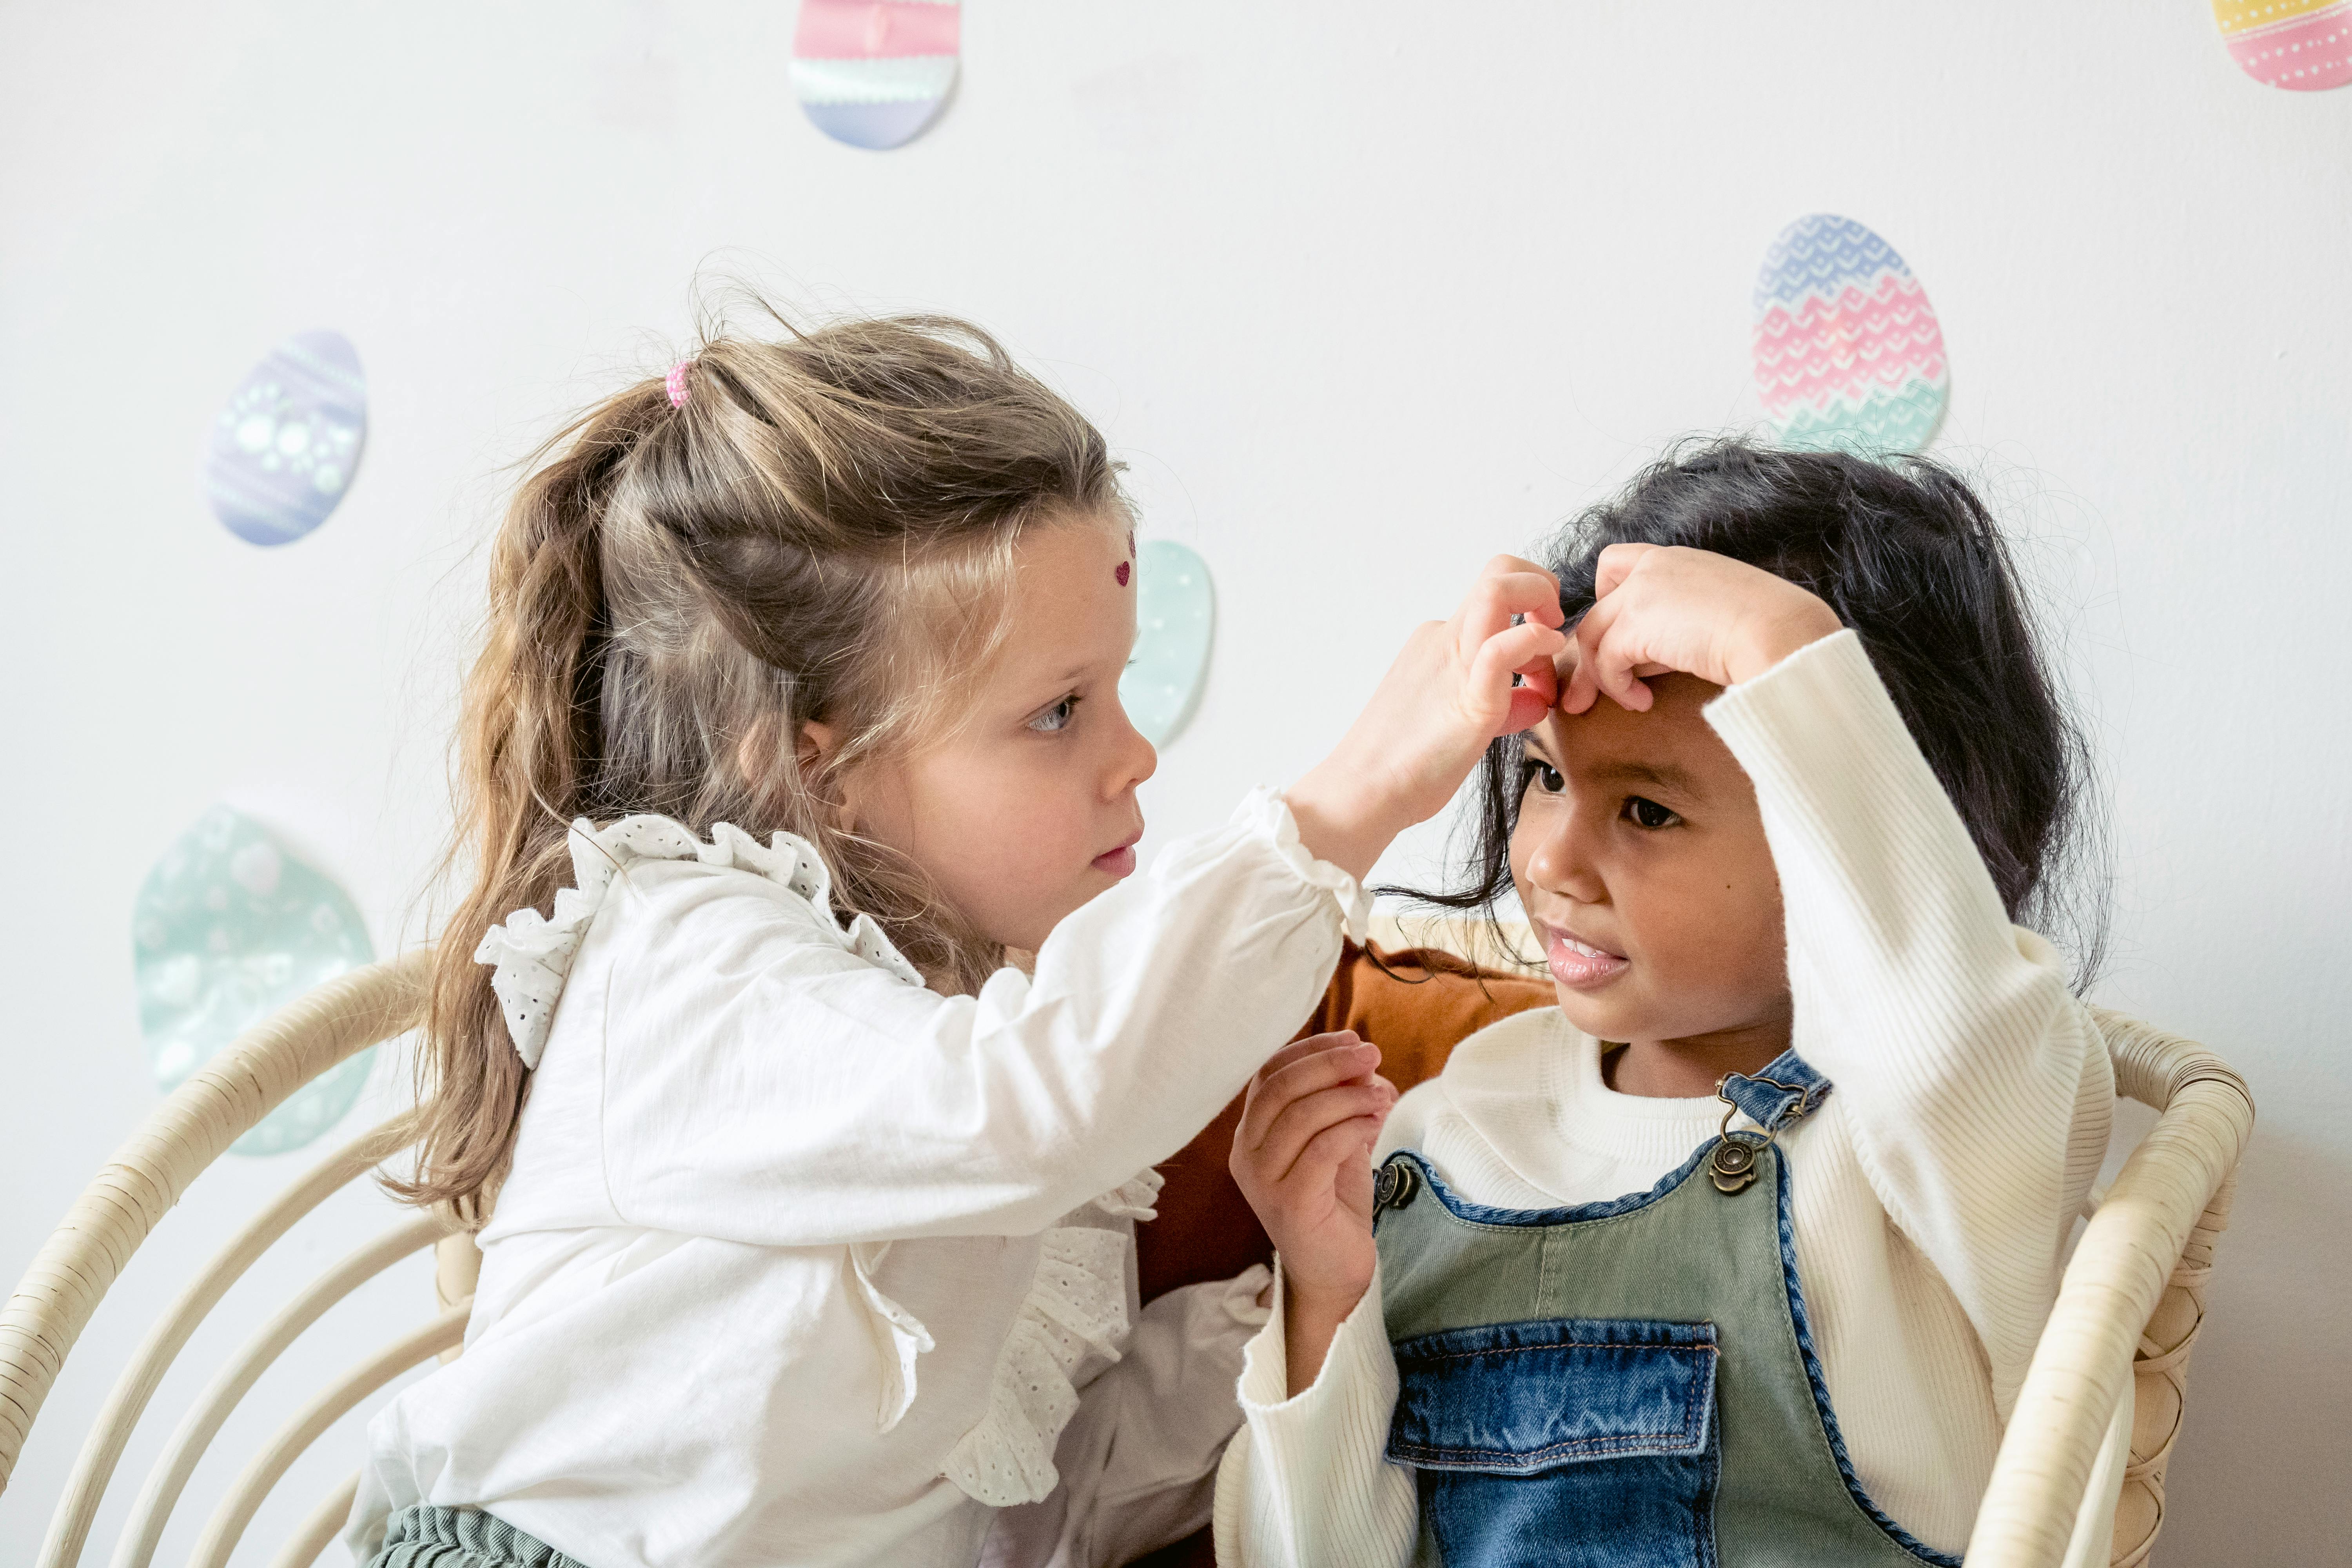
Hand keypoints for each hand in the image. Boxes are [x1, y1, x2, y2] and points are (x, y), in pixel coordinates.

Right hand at [1230, 1031, 1397, 1392]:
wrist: (1335, 1273)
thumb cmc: (1334, 1204)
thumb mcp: (1336, 1142)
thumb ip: (1342, 1104)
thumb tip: (1366, 1063)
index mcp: (1251, 1134)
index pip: (1268, 1073)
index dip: (1310, 1049)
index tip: (1352, 1039)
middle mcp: (1246, 1155)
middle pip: (1281, 1088)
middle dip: (1331, 1063)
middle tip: (1372, 1055)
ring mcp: (1263, 1181)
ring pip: (1301, 1115)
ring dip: (1348, 1095)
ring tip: (1382, 1093)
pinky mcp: (1290, 1204)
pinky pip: (1321, 1149)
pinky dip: (1352, 1126)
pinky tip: (1376, 1121)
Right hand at [1288, 556, 1565, 878]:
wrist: (1363, 793)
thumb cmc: (1406, 765)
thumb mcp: (1463, 719)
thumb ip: (1501, 700)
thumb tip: (1536, 697)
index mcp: (1439, 643)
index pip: (1494, 598)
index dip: (1531, 612)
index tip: (1542, 659)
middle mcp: (1443, 640)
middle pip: (1498, 571)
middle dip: (1540, 585)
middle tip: (1554, 632)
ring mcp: (1452, 664)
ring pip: (1497, 588)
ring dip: (1540, 601)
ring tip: (1550, 651)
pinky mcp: (1466, 700)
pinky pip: (1499, 649)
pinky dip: (1532, 643)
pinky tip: (1541, 677)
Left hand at [1559, 544, 1841, 714]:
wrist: (1782, 633)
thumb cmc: (1767, 631)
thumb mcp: (1715, 614)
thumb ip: (1678, 623)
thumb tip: (1646, 660)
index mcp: (1674, 560)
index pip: (1614, 564)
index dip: (1606, 600)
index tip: (1618, 636)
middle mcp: (1652, 567)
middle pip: (1596, 609)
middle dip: (1591, 653)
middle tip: (1592, 691)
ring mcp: (1641, 592)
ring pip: (1592, 636)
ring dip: (1603, 676)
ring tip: (1631, 701)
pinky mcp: (1637, 623)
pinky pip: (1605, 660)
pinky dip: (1617, 687)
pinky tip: (1642, 703)